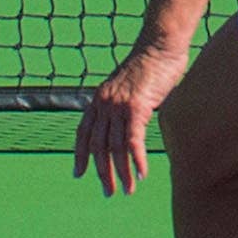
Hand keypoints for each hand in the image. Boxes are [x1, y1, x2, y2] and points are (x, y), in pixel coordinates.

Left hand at [73, 42, 190, 195]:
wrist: (159, 45)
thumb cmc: (149, 66)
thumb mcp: (128, 88)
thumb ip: (124, 106)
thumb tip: (128, 122)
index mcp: (98, 99)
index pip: (83, 133)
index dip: (79, 155)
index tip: (78, 174)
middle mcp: (103, 104)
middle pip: (97, 146)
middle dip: (101, 172)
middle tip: (108, 192)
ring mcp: (118, 105)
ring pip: (115, 147)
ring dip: (121, 172)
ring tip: (126, 190)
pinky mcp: (137, 106)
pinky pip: (132, 139)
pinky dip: (136, 159)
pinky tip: (140, 174)